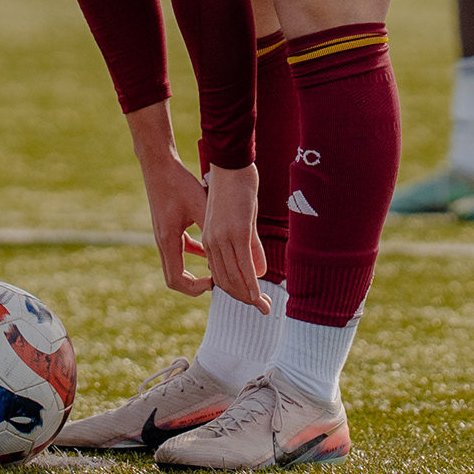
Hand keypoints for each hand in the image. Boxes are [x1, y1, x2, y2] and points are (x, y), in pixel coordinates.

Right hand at [141, 148, 214, 299]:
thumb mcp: (202, 206)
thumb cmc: (179, 182)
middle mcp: (162, 242)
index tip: (214, 282)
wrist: (158, 164)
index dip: (195, 288)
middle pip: (174, 279)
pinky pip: (180, 249)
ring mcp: (163, 235)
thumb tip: (240, 249)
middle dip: (195, 286)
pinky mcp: (167, 226)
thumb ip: (216, 230)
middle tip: (217, 283)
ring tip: (217, 271)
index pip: (176, 281)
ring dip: (195, 271)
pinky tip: (211, 248)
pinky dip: (195, 252)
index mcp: (168, 241)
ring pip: (177, 265)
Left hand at [202, 163, 267, 312]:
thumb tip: (257, 270)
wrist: (231, 165)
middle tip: (262, 308)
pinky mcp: (238, 232)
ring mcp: (224, 238)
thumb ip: (248, 246)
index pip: (221, 275)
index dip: (236, 292)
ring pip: (234, 277)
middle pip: (226, 281)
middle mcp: (213, 243)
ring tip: (263, 306)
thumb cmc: (237, 189)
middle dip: (244, 298)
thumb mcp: (241, 221)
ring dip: (249, 295)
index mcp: (210, 240)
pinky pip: (244, 264)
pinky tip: (258, 294)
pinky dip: (251, 283)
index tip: (252, 301)